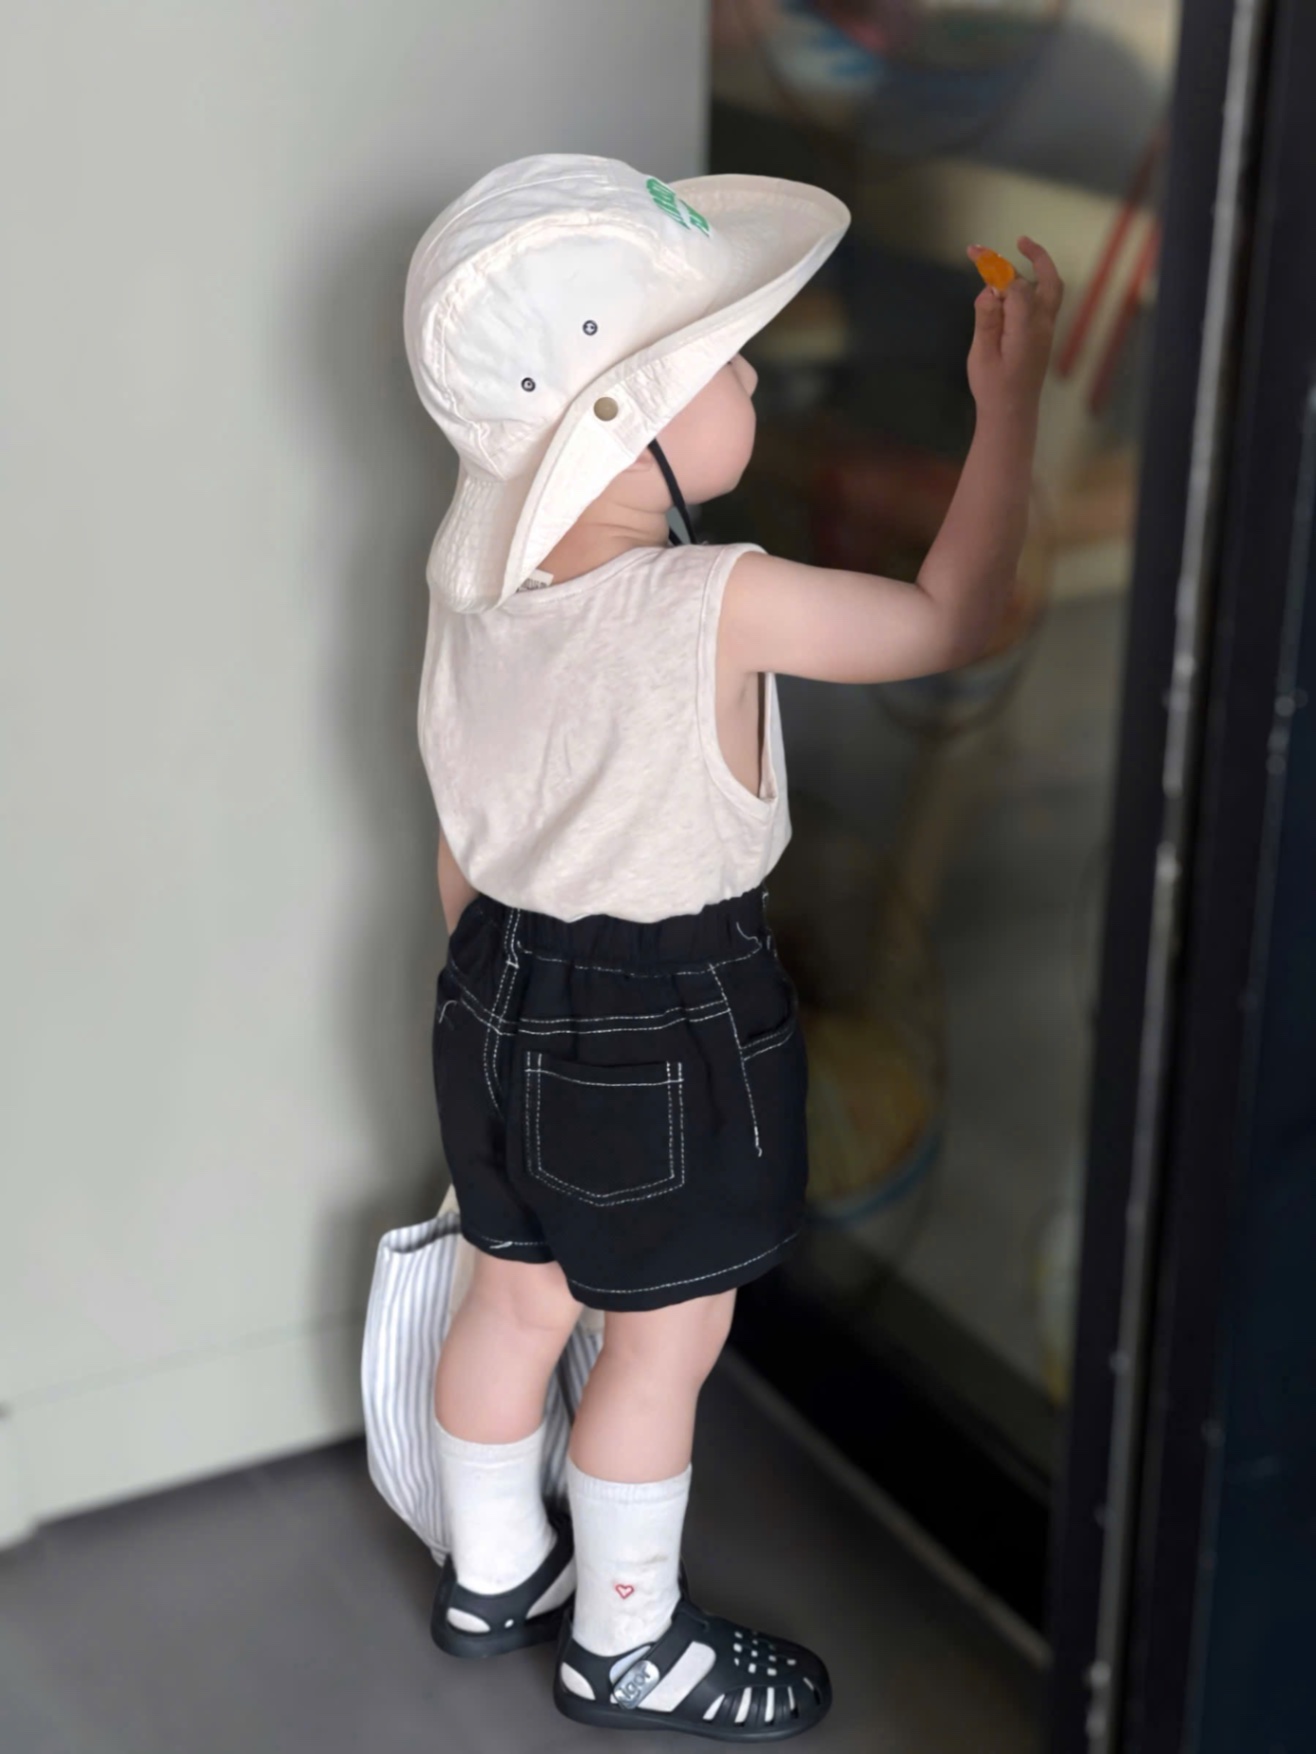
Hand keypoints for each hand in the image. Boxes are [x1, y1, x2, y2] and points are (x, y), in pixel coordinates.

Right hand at [965, 237, 1063, 422]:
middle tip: (1021, 240)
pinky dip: (1031, 289)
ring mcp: (1045, 331)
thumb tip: (990, 290)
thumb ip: (986, 319)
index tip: (974, 252)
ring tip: (1016, 258)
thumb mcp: (982, 355)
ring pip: (1049, 291)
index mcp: (1026, 328)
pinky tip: (1010, 291)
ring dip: (1037, 271)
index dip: (995, 265)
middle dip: (1036, 257)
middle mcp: (1042, 326)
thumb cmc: (993, 388)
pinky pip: (1042, 304)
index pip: (1014, 284)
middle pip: (1047, 281)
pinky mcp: (1042, 338)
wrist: (1011, 415)